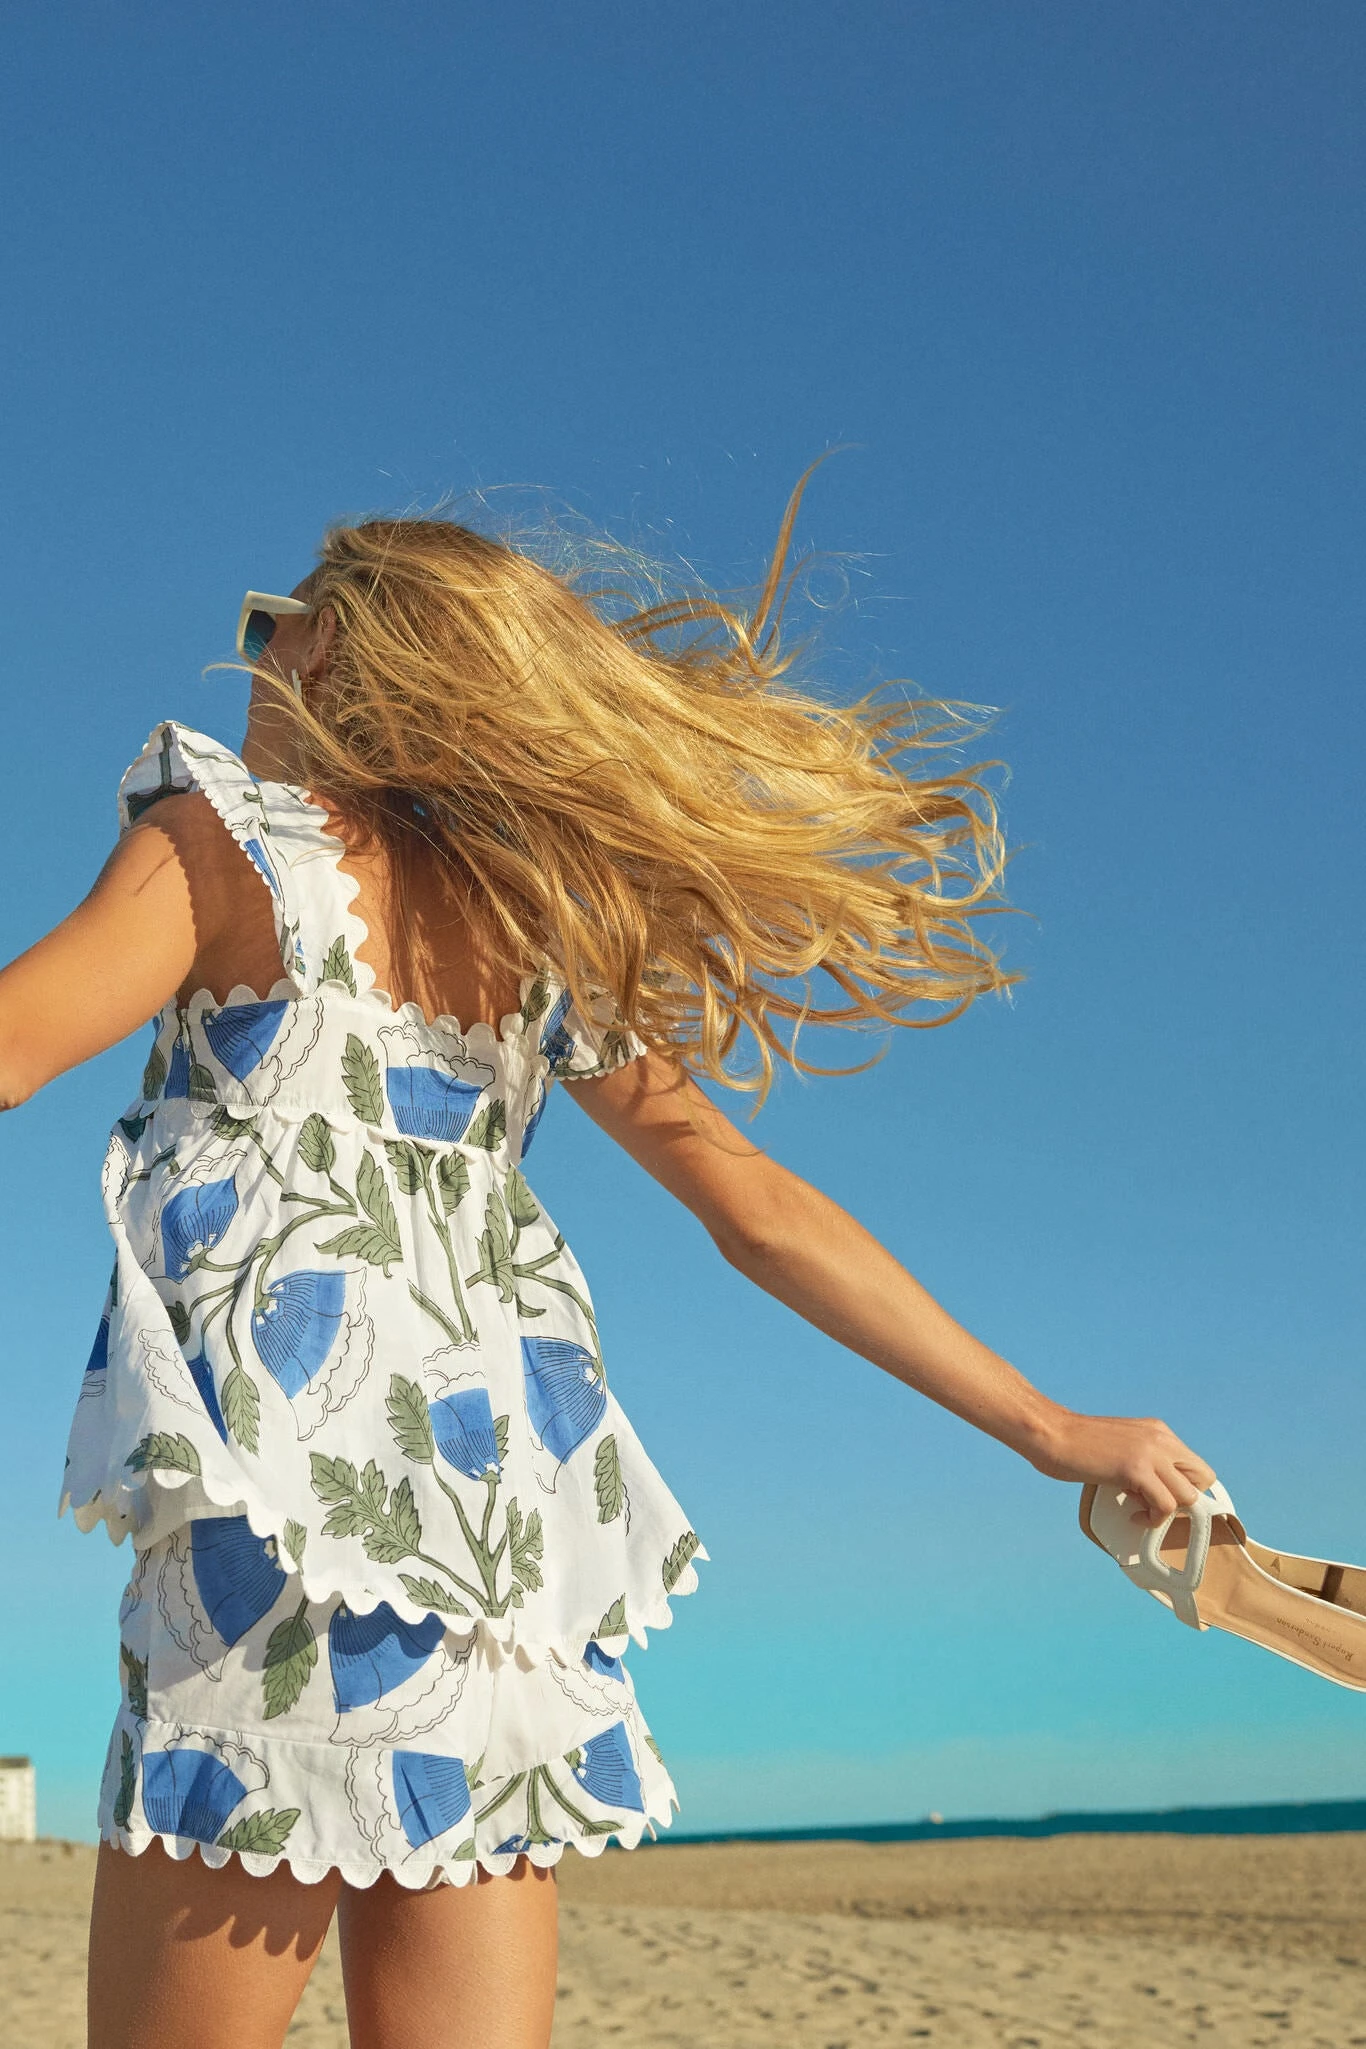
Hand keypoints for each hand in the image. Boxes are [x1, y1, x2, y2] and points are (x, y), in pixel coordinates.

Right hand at [1026, 1407, 1215, 1526]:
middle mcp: (1161, 1438)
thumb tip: (1151, 1489)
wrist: (1051, 1433)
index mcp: (1158, 1431)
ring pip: (1187, 1496)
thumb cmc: (1076, 1444)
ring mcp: (1151, 1452)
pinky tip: (1132, 1515)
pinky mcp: (1136, 1469)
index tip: (1163, 1499)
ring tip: (1139, 1509)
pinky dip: (1152, 1518)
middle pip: (1202, 1479)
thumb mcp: (1121, 1445)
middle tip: (1154, 1505)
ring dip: (1166, 1511)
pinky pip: (1165, 1505)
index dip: (1185, 1488)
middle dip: (1183, 1500)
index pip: (1196, 1465)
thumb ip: (1142, 1460)